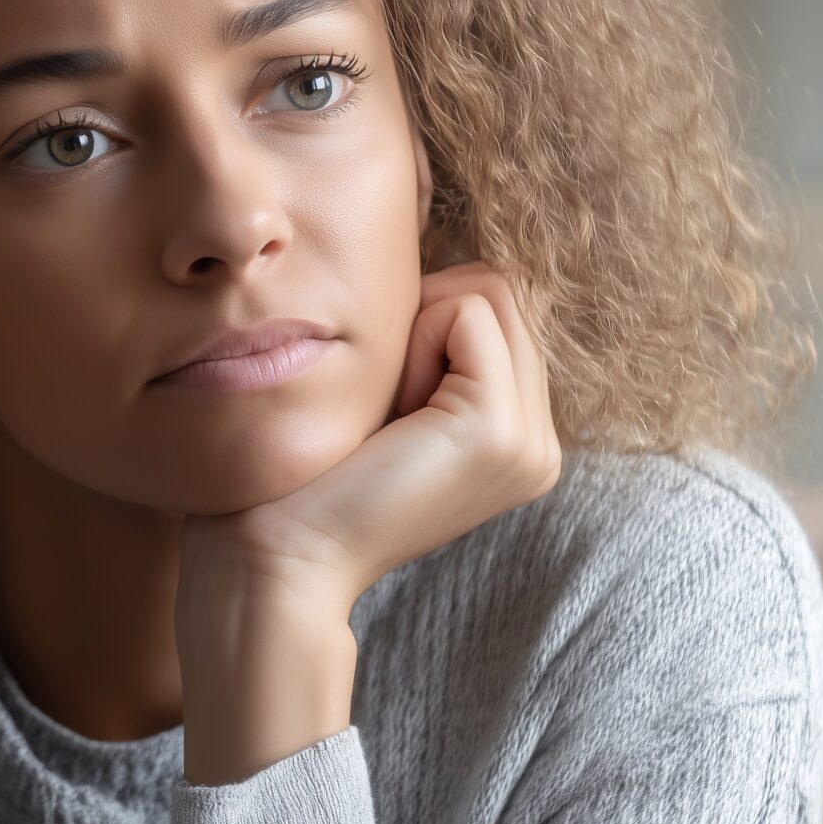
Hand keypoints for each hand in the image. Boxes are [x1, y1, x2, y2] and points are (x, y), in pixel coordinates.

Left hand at [196, 261, 562, 613]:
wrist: (282, 561)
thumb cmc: (306, 479)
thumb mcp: (387, 401)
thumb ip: (434, 347)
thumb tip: (442, 262)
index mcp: (520, 439)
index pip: (504, 306)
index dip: (429, 318)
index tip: (385, 393)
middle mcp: (540, 444)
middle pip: (505, 290)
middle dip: (430, 314)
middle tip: (385, 397)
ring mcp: (530, 443)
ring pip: (493, 290)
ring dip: (422, 325)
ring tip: (389, 407)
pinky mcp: (499, 430)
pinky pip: (468, 313)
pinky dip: (415, 339)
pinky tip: (389, 411)